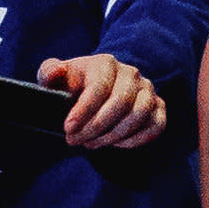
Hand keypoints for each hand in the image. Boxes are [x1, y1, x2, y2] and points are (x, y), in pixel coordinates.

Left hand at [38, 53, 165, 148]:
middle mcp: (130, 73)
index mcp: (105, 62)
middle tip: (76, 141)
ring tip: (91, 144)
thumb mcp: (54, 78)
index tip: (68, 129)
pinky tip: (114, 145)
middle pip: (120, 102)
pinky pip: (156, 126)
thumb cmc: (71, 86)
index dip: (83, 110)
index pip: (99, 87)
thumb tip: (57, 71)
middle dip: (96, 127)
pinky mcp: (158, 107)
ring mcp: (147, 90)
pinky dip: (136, 140)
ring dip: (114, 136)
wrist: (92, 93)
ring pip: (139, 115)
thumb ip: (49, 72)